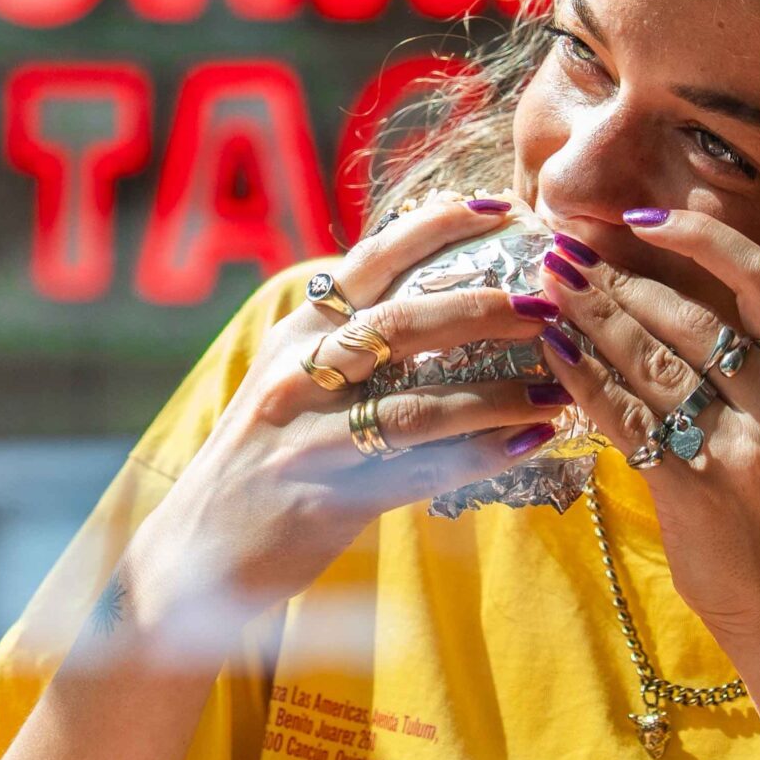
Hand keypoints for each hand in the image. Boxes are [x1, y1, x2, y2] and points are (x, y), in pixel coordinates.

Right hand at [125, 195, 565, 649]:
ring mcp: (311, 438)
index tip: (502, 208)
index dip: (436, 228)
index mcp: (295, 336)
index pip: (369, 264)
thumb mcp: (287, 383)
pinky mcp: (329, 497)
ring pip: (420, 402)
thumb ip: (343, 343)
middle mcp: (299, 377)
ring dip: (502, 393)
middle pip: (402, 323)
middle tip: (548, 304)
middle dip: (485, 308)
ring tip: (560, 386)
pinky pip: (422, 470)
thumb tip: (429, 302)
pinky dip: (482, 453)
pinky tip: (531, 442)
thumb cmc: (259, 461)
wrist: (199, 550)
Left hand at [535, 211, 759, 644]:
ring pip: (652, 362)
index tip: (641, 217)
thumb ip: (731, 372)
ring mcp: (738, 447)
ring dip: (591, 319)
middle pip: (687, 318)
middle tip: (561, 252)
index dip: (698, 239)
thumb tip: (645, 307)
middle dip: (615, 280)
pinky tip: (550, 352)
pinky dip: (584, 381)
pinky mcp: (695, 488)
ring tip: (545, 288)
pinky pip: (628, 420)